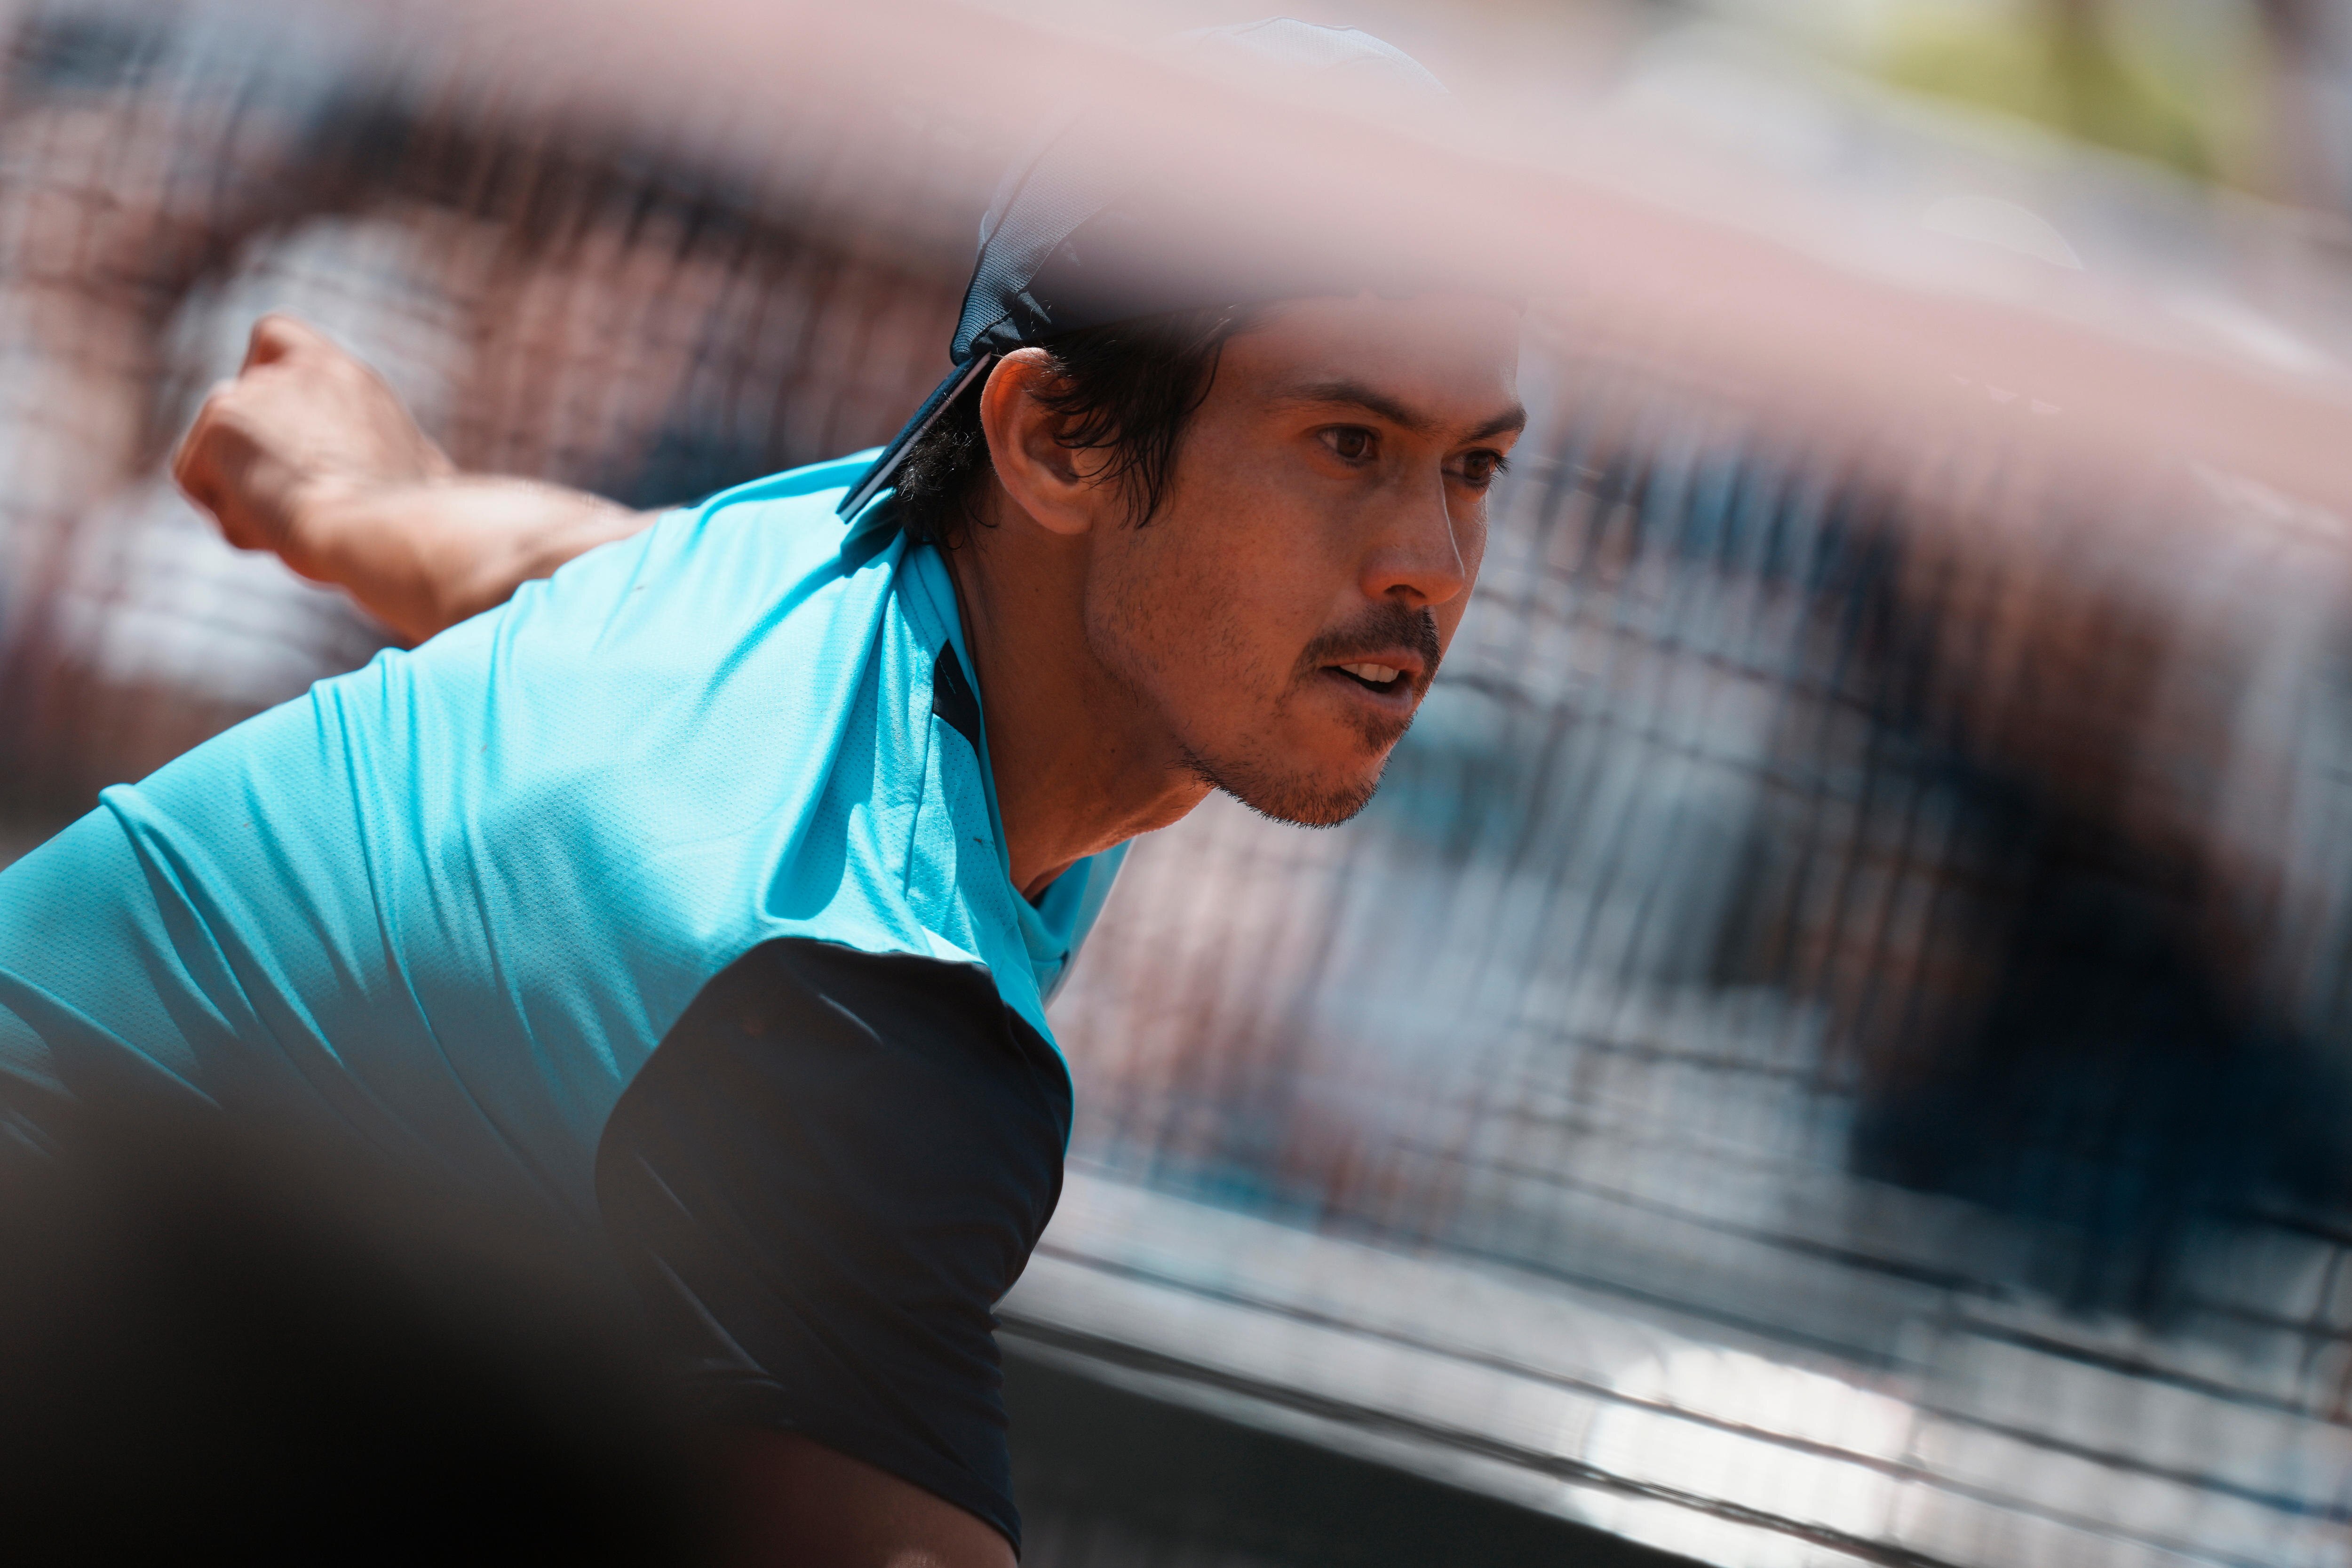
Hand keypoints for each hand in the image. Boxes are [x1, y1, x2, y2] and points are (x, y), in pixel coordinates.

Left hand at [172, 314, 454, 578]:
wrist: (384, 530)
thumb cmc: (412, 518)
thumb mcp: (416, 470)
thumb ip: (383, 449)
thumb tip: (409, 467)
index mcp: (347, 380)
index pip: (276, 338)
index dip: (262, 377)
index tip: (279, 426)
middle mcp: (295, 372)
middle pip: (234, 408)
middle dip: (249, 461)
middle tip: (289, 506)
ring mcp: (252, 393)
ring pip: (216, 451)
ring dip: (242, 492)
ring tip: (292, 523)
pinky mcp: (219, 424)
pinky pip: (195, 478)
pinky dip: (226, 510)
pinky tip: (271, 527)